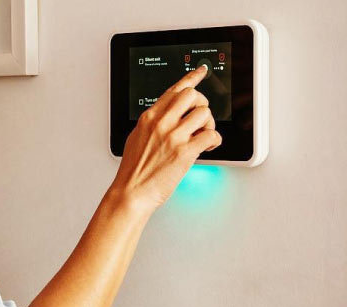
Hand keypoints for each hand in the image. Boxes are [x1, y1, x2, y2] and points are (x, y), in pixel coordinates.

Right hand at [108, 65, 222, 213]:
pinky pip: (211, 135)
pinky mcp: (185, 152)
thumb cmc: (134, 171)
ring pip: (204, 114)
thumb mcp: (137, 139)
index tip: (201, 72)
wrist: (131, 192)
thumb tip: (167, 118)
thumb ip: (153, 125)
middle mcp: (161, 123)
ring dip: (209, 124)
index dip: (191, 78)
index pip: (173, 90)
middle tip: (201, 118)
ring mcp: (173, 136)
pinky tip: (208, 146)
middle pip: (191, 96)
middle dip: (201, 104)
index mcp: (149, 118)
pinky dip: (215, 140)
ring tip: (203, 136)